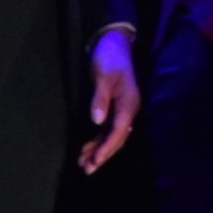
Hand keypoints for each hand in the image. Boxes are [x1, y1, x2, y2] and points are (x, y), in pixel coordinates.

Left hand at [77, 27, 138, 174]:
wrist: (113, 43)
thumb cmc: (109, 58)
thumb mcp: (103, 75)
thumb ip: (100, 98)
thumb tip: (97, 121)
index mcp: (129, 102)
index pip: (119, 130)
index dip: (107, 147)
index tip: (96, 161)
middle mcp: (128, 108)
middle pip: (117, 137)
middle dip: (103, 154)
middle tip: (87, 169)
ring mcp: (122, 108)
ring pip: (112, 135)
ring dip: (99, 149)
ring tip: (83, 163)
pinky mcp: (114, 107)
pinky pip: (108, 128)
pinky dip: (98, 140)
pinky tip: (86, 149)